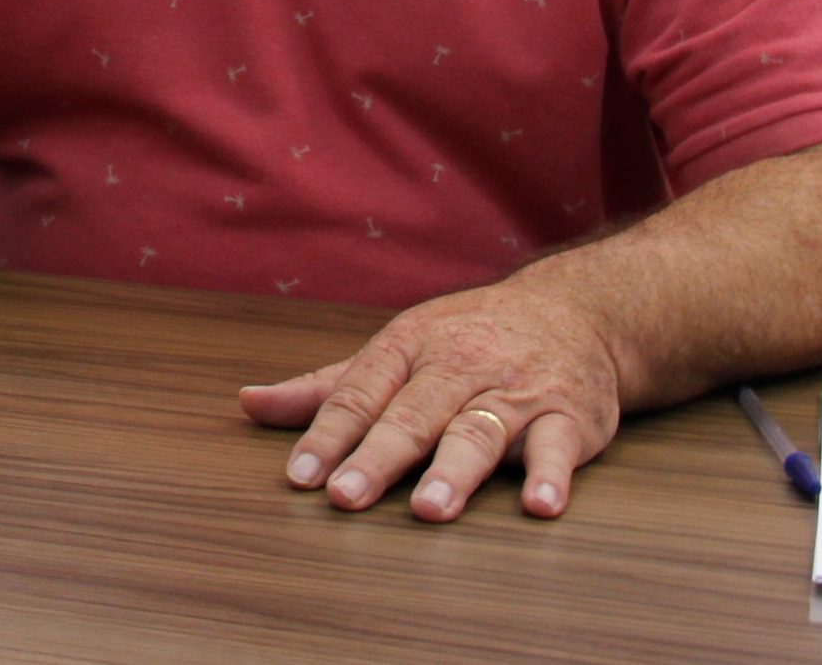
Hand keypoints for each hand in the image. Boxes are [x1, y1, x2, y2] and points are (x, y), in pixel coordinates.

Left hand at [238, 274, 620, 521]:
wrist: (575, 312)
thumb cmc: (467, 338)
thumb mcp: (396, 349)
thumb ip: (326, 387)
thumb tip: (247, 404)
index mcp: (408, 348)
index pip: (360, 394)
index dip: (329, 435)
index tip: (300, 476)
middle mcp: (458, 367)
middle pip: (412, 415)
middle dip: (378, 457)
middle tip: (347, 497)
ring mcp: (514, 393)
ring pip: (479, 431)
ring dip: (454, 470)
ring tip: (429, 509)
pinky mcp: (567, 417)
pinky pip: (557, 446)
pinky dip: (550, 475)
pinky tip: (540, 505)